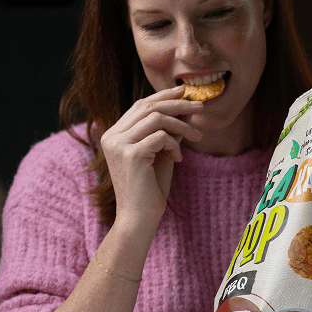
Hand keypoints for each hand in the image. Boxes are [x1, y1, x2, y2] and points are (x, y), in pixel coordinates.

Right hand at [100, 86, 202, 229]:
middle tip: (200, 106)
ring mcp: (118, 144)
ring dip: (182, 125)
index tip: (184, 93)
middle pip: (148, 106)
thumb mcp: (161, 154)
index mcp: (114, 134)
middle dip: (177, 104)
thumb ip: (169, 133)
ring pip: (156, 118)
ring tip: (197, 138)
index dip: (163, 96)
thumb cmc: (151, 188)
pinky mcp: (130, 154)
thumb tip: (185, 110)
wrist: (139, 218)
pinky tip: (177, 160)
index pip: (140, 105)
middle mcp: (111, 136)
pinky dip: (174, 145)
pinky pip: (161, 136)